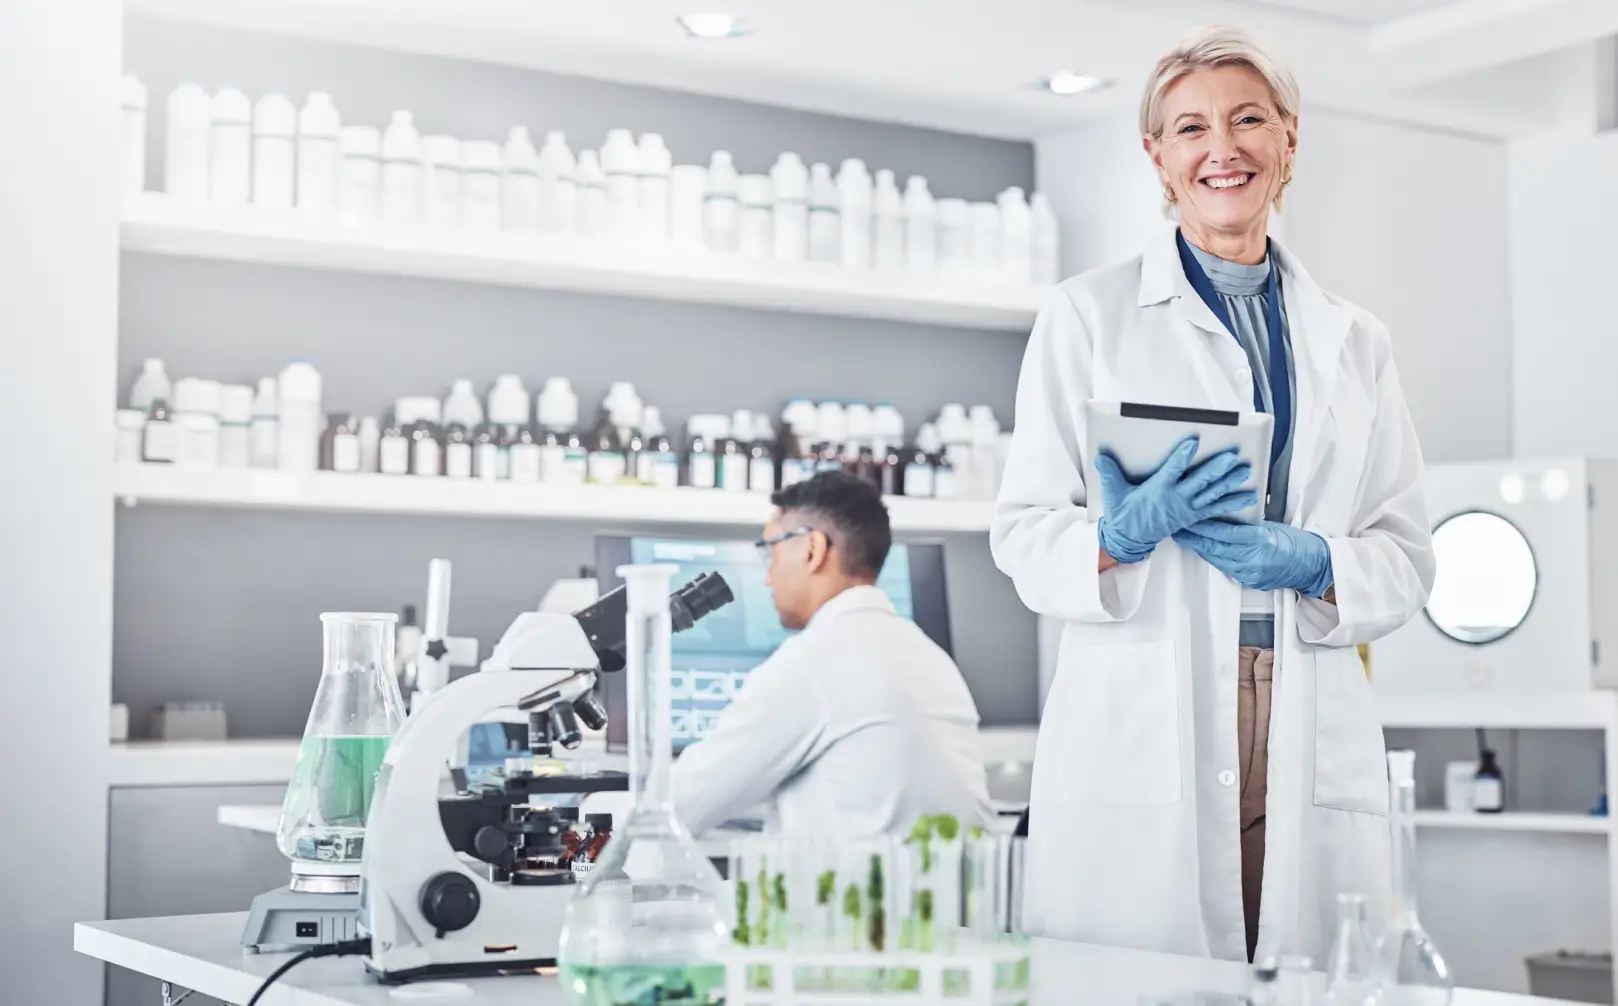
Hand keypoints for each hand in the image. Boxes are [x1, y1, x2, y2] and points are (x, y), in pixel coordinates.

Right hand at [1096, 436, 1258, 564]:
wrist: (1129, 538)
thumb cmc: (1123, 512)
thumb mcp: (1114, 492)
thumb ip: (1110, 472)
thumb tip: (1101, 454)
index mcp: (1157, 490)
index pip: (1172, 470)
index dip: (1183, 455)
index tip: (1194, 441)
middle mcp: (1175, 498)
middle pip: (1199, 481)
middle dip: (1216, 468)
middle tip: (1232, 456)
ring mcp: (1186, 508)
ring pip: (1211, 493)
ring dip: (1230, 482)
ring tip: (1246, 471)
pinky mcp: (1193, 516)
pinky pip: (1216, 509)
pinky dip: (1233, 502)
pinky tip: (1250, 497)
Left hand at [1171, 519, 1334, 596]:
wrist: (1314, 566)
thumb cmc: (1298, 542)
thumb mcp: (1272, 526)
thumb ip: (1247, 524)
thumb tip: (1224, 515)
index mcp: (1260, 541)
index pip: (1223, 532)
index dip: (1202, 526)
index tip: (1187, 517)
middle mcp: (1253, 559)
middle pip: (1214, 548)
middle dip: (1193, 537)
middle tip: (1176, 526)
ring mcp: (1250, 573)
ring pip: (1216, 558)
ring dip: (1199, 547)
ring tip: (1184, 536)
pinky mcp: (1249, 581)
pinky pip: (1225, 567)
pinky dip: (1213, 557)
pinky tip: (1203, 549)